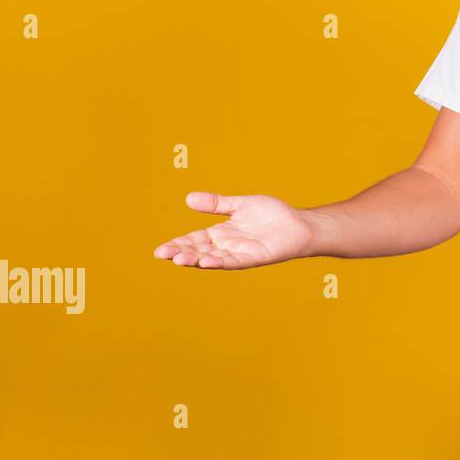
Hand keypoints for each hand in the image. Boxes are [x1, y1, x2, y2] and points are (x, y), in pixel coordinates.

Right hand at [153, 191, 314, 269]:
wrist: (299, 223)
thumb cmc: (272, 215)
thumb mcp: (240, 205)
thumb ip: (216, 203)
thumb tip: (188, 198)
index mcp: (221, 233)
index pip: (194, 240)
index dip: (178, 244)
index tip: (161, 249)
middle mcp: (227, 246)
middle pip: (199, 251)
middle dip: (181, 253)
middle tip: (163, 254)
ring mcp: (240, 253)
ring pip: (213, 258)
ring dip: (196, 260)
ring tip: (179, 259)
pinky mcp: (254, 257)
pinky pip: (234, 261)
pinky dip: (220, 262)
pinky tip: (207, 262)